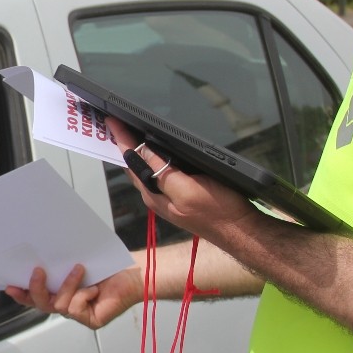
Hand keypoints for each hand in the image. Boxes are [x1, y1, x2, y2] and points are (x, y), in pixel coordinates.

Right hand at [5, 262, 141, 330]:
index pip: (36, 296)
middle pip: (42, 304)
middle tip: (37, 271)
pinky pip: (75, 309)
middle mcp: (68, 304)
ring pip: (58, 305)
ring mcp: (79, 314)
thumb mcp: (76, 263)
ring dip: (67, 285)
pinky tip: (95, 288)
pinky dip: (82, 294)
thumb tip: (37, 258)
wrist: (134, 273)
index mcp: (61, 291)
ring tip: (79, 269)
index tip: (9, 285)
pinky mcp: (90, 320)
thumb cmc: (109, 266)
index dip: (22, 293)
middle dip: (36, 289)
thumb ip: (57, 266)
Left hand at [107, 117, 255, 240]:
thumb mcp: (188, 190)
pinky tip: (153, 153)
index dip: (121, 140)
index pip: (132, 161)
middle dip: (121, 145)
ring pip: (144, 170)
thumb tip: (143, 152)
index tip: (111, 122)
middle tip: (112, 125)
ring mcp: (168, 197)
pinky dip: (151, 159)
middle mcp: (156, 195)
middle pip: (133, 165)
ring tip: (125, 135)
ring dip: (134, 152)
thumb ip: (162, 173)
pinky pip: (158, 173)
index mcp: (154, 193)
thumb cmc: (219, 211)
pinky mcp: (180, 195)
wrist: (240, 230)